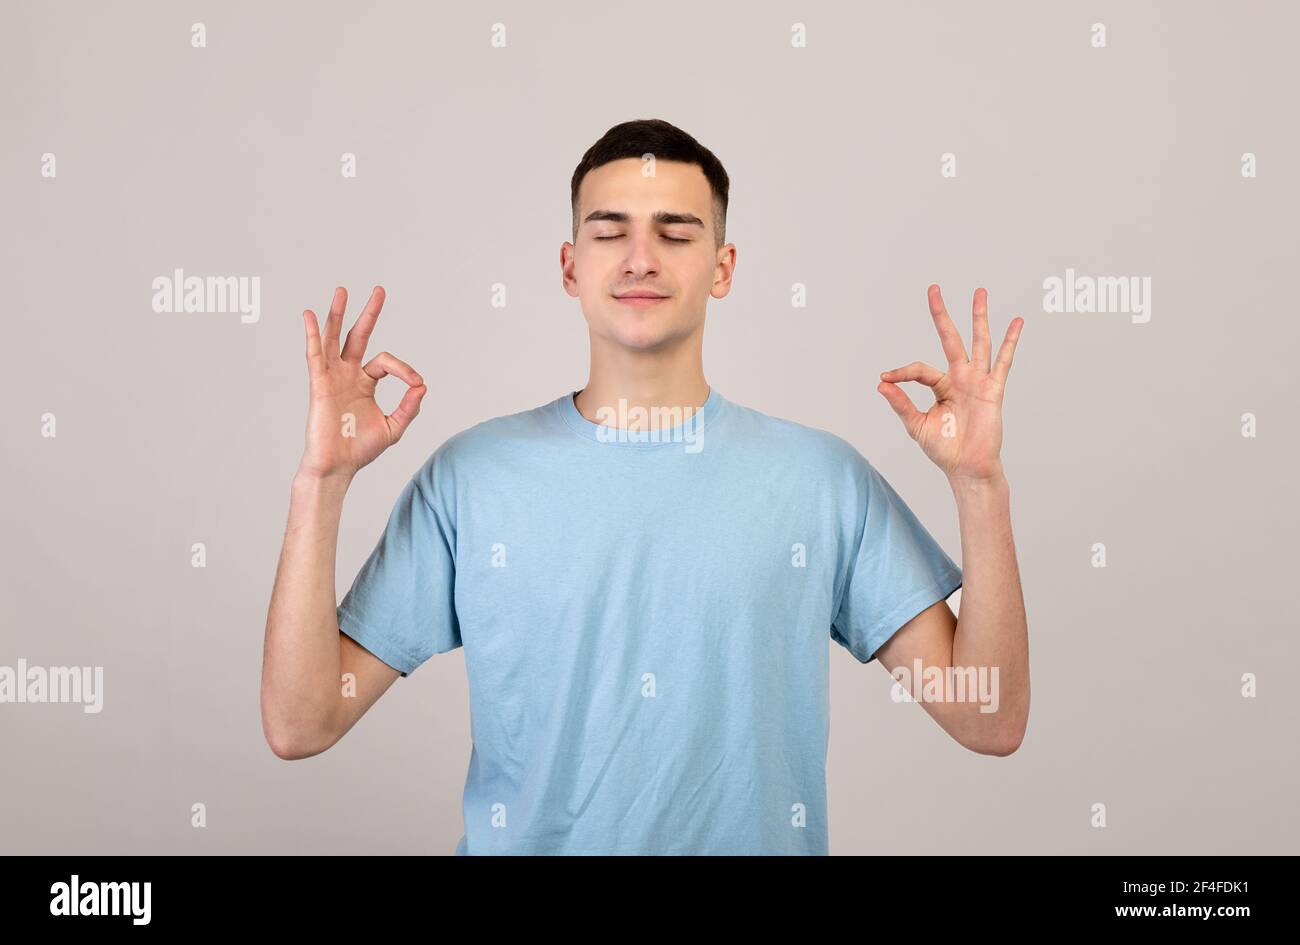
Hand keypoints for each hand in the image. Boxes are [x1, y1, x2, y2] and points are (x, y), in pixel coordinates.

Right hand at [298, 286, 426, 479]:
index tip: (417, 383)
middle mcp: (348, 375)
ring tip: (342, 291)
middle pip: (358, 337)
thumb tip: (422, 386)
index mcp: (365, 383)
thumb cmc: (360, 449)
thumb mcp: (393, 427)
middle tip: (379, 290)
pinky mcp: (319, 384)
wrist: (338, 467)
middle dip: (369, 314)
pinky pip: (314, 355)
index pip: (386, 362)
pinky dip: (311, 334)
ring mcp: (332, 377)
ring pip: (334, 339)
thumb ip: (409, 407)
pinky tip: (308, 314)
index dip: (404, 369)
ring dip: (338, 314)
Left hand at [876, 285, 1021, 481]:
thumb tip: (880, 383)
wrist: (967, 468)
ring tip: (979, 292)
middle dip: (941, 315)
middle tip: (933, 288)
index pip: (920, 369)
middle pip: (950, 339)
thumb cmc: (944, 449)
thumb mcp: (916, 425)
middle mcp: (960, 379)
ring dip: (978, 317)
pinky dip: (1010, 342)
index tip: (885, 378)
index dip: (901, 373)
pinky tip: (1016, 321)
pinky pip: (1003, 362)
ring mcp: (978, 382)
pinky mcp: (992, 390)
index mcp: (941, 386)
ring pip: (978, 342)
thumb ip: (900, 403)